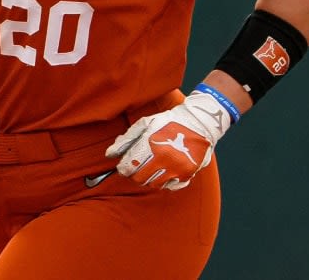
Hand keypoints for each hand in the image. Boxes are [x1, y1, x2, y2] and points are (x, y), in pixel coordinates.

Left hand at [104, 89, 233, 189]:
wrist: (198, 122)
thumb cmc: (168, 121)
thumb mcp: (145, 124)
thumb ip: (126, 140)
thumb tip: (109, 154)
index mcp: (150, 145)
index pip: (129, 167)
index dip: (123, 168)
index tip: (124, 166)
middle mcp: (164, 159)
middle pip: (139, 178)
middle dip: (134, 174)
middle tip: (136, 167)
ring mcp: (176, 168)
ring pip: (153, 185)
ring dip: (148, 179)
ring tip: (149, 168)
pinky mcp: (187, 173)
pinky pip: (170, 187)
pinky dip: (164, 182)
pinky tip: (163, 172)